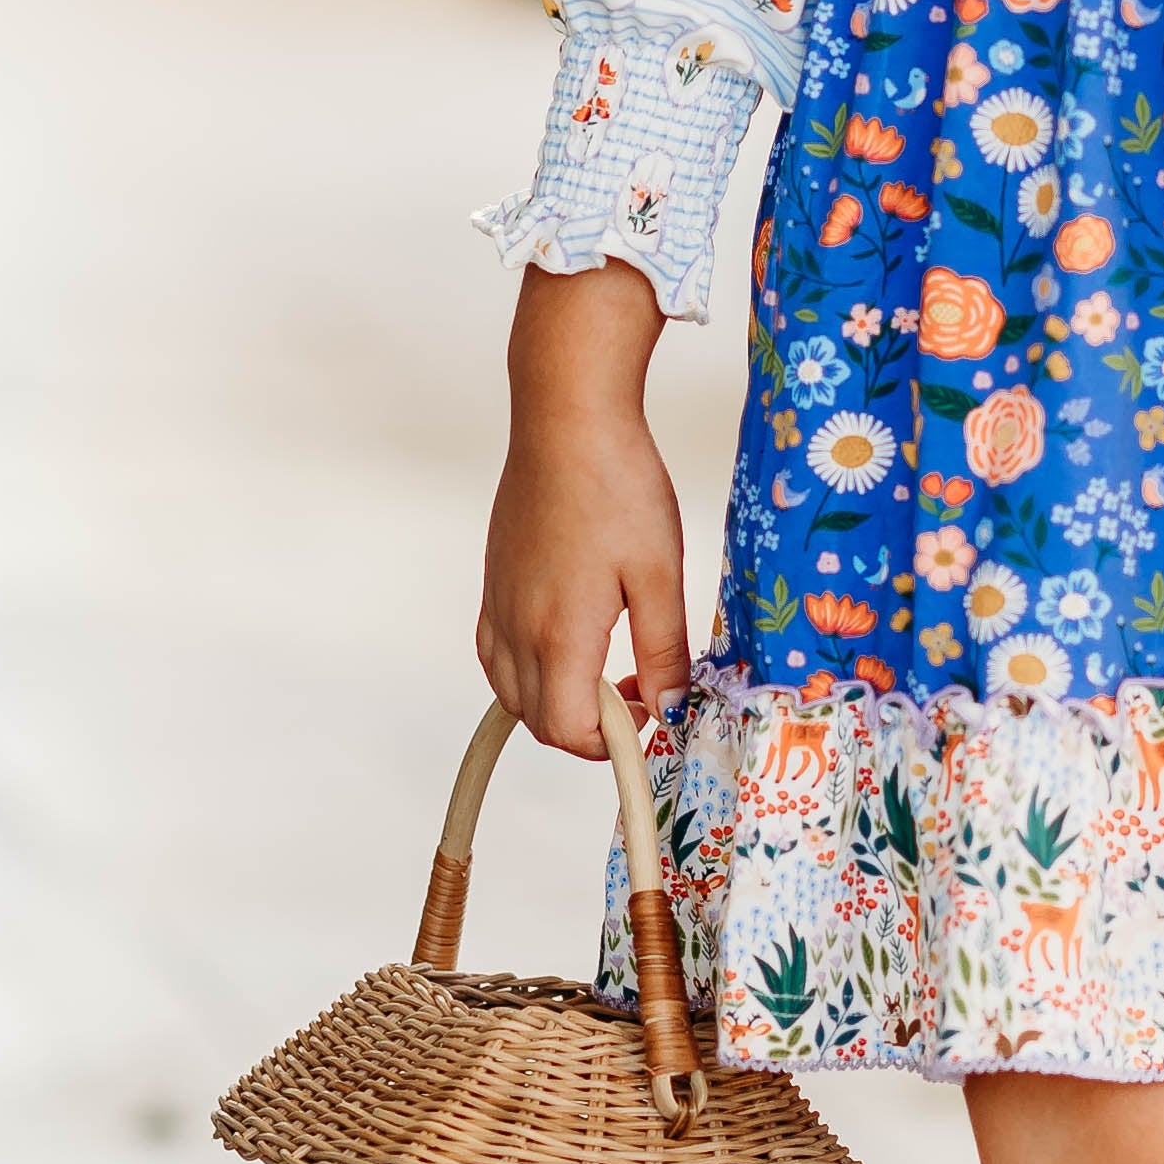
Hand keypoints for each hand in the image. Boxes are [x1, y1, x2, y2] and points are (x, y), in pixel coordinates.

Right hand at [477, 263, 690, 756]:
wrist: (566, 420)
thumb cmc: (617, 485)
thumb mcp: (660, 573)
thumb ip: (664, 650)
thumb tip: (670, 707)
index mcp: (559, 633)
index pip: (567, 730)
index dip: (612, 743)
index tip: (650, 716)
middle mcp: (517, 627)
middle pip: (537, 719)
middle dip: (590, 727)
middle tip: (641, 691)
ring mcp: (498, 603)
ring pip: (511, 690)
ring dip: (557, 701)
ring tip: (610, 670)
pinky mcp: (494, 581)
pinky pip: (495, 653)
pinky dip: (527, 670)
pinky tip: (566, 642)